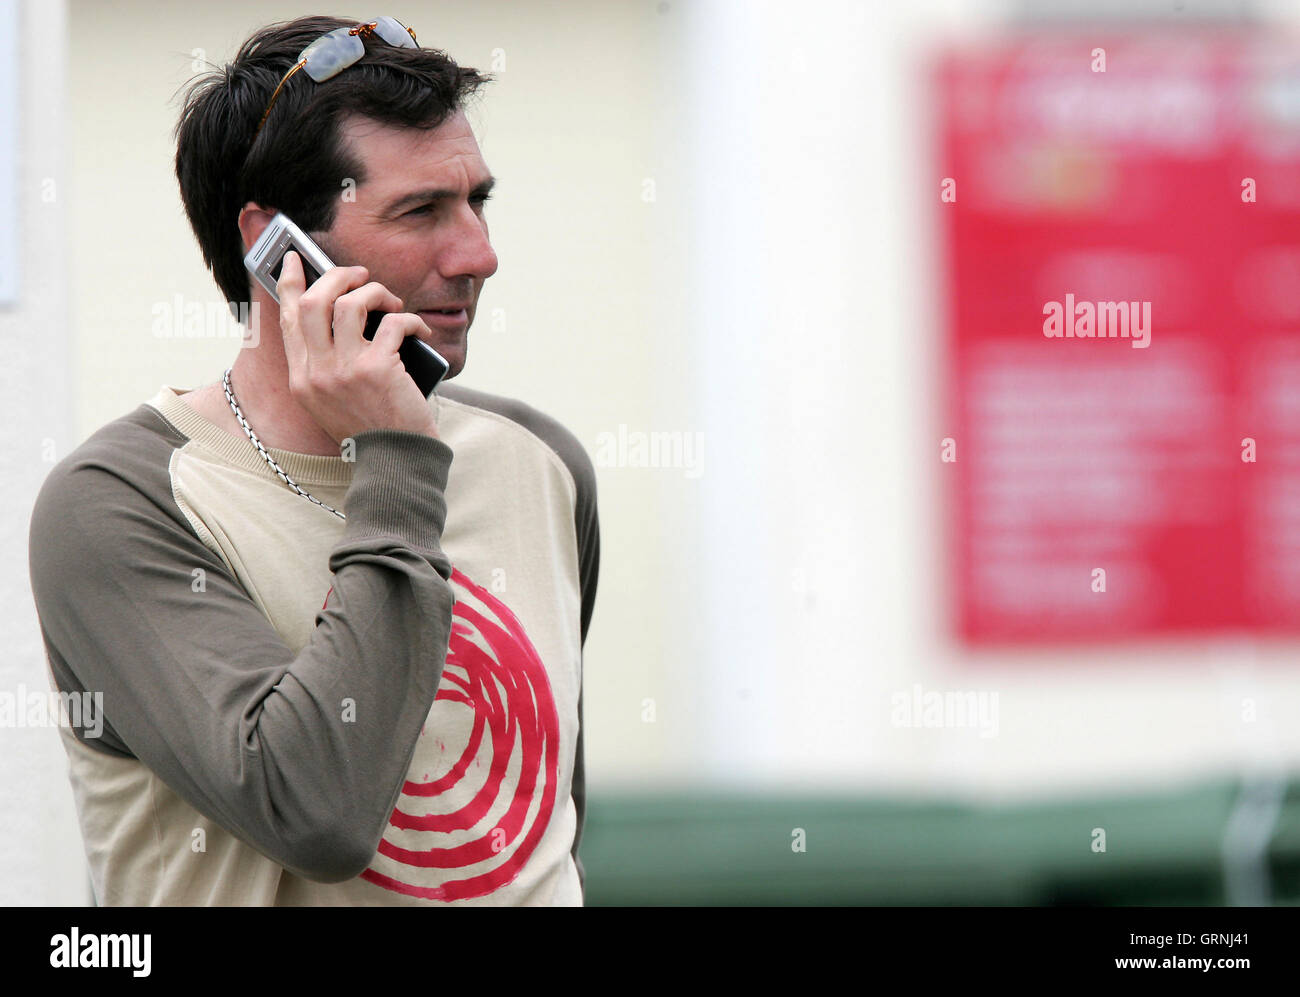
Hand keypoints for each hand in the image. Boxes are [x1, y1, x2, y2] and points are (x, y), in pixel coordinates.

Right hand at [276, 250, 438, 445]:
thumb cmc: (372, 427)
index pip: (287, 318)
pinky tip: (421, 332)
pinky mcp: (377, 370)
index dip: (289, 282)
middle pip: (313, 301)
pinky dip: (411, 320)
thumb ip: (327, 362)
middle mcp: (316, 372)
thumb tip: (344, 311)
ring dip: (375, 293)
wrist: (396, 461)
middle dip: (337, 276)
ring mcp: (344, 370)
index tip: (294, 258)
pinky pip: (393, 323)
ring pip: (349, 303)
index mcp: (301, 379)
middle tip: (360, 275)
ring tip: (392, 302)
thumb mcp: (332, 400)